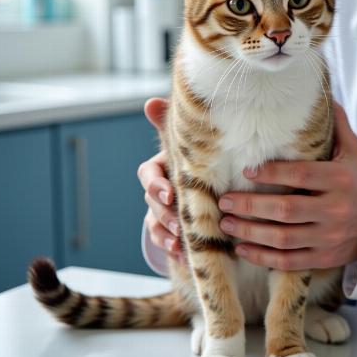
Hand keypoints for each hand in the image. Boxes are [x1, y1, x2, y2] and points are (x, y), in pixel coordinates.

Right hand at [138, 97, 183, 262]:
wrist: (208, 187)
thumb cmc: (196, 159)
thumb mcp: (188, 144)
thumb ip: (170, 126)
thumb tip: (150, 103)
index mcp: (161, 167)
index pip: (147, 174)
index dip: (155, 184)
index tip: (169, 194)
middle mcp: (158, 190)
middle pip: (152, 202)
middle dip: (163, 213)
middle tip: (178, 222)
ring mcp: (162, 211)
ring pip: (155, 223)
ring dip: (166, 233)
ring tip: (179, 240)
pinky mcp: (171, 229)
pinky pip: (165, 240)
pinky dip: (172, 248)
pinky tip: (183, 253)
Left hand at [217, 103, 356, 270]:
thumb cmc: (356, 181)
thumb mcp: (353, 152)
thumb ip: (338, 127)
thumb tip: (324, 95)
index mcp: (341, 180)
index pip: (301, 175)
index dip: (272, 173)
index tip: (246, 170)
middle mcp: (336, 210)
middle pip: (286, 210)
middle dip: (250, 206)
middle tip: (225, 200)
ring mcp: (329, 237)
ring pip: (283, 238)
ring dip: (250, 232)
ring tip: (227, 222)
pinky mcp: (323, 258)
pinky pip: (289, 261)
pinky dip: (262, 257)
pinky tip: (241, 248)